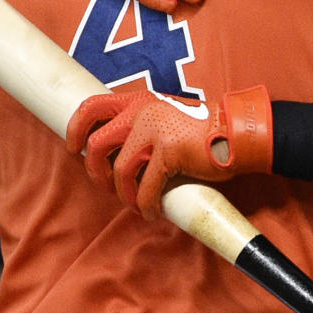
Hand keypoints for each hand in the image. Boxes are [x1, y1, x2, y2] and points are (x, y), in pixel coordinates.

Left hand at [65, 85, 272, 218]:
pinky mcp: (168, 150)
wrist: (238, 134)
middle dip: (96, 172)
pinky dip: (146, 204)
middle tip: (108, 186)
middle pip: (96, 144)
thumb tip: (115, 153)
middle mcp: (142, 111)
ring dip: (123, 194)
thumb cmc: (204, 132)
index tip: (75, 150)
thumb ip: (141, 127)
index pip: (91, 106)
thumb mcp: (166, 117)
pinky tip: (153, 212)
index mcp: (138, 101)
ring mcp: (154, 129)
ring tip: (136, 203)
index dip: (75, 129)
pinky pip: (145, 187)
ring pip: (119, 170)